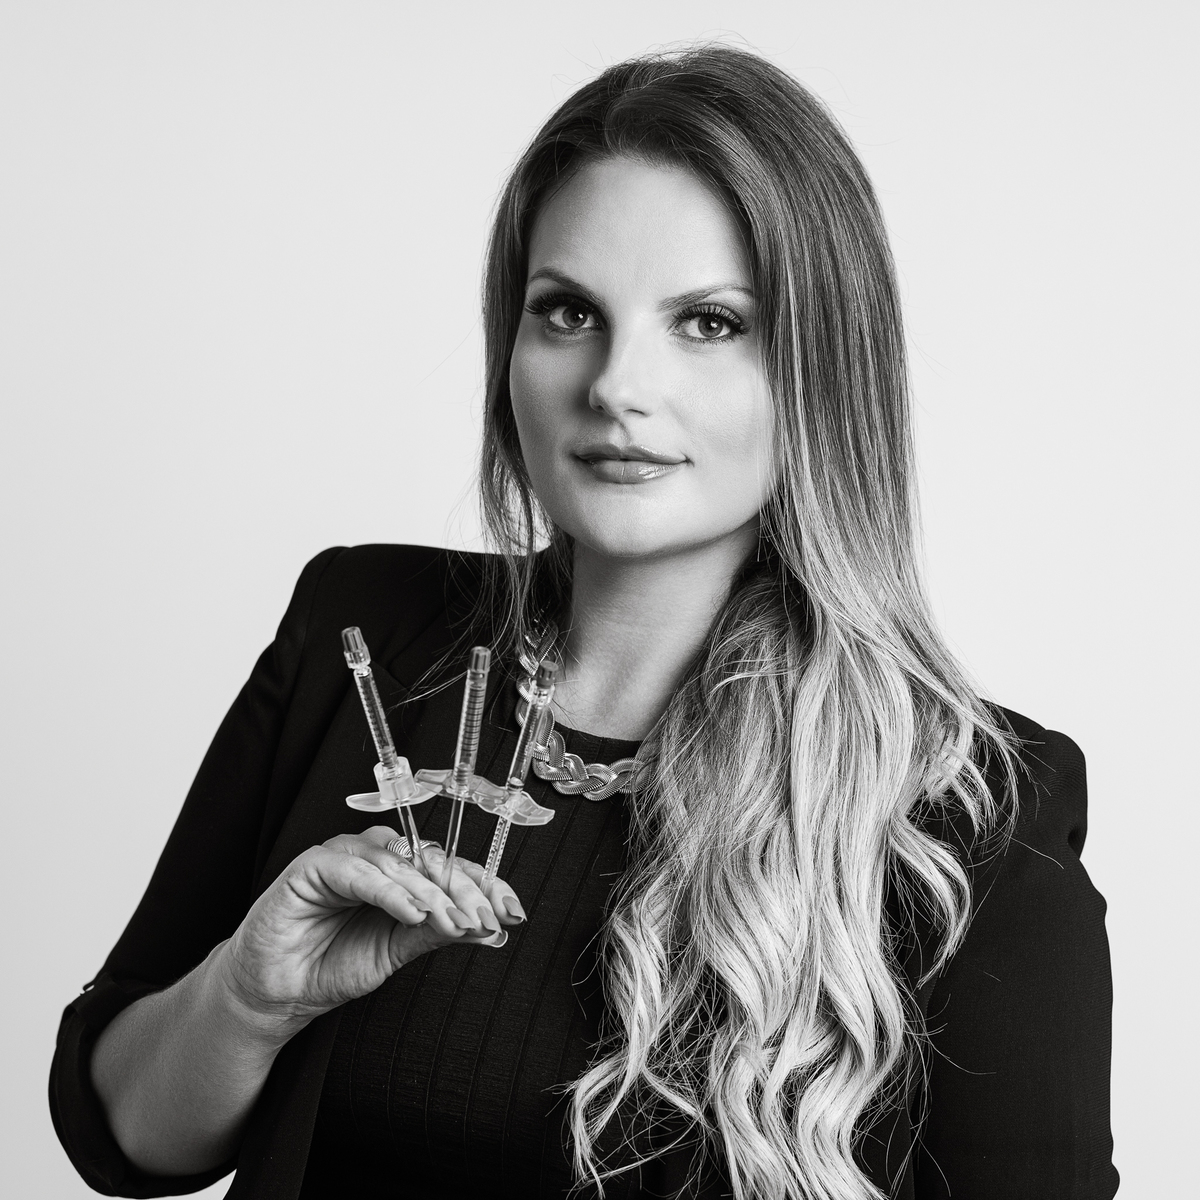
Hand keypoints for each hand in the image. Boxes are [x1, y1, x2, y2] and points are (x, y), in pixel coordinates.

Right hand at [218, 826, 524, 1033]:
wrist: (277, 994)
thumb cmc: (330, 966)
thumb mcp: (397, 952)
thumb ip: (438, 933)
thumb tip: (489, 927)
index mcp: (400, 875)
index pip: (450, 868)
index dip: (484, 885)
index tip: (512, 911)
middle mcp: (377, 859)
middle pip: (431, 858)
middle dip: (465, 890)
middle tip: (486, 919)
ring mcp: (346, 857)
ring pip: (399, 860)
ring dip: (432, 893)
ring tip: (453, 922)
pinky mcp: (313, 866)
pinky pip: (360, 871)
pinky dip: (390, 892)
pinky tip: (411, 913)